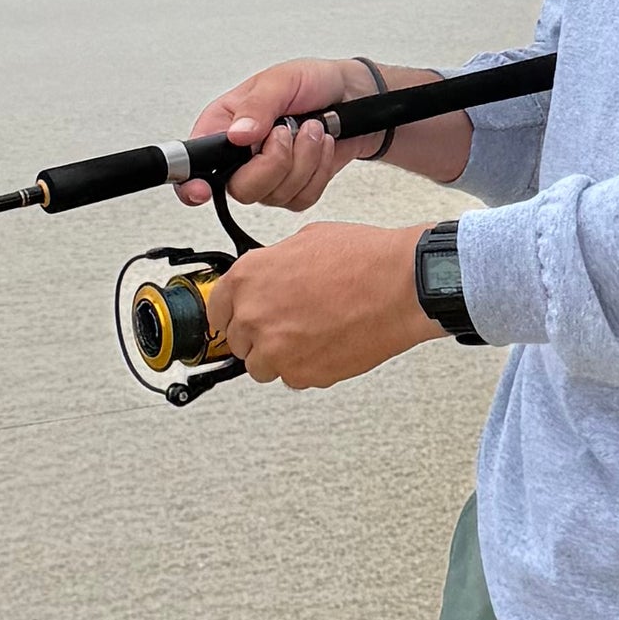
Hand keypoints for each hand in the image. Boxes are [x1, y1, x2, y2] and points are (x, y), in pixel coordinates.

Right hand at [185, 56, 381, 210]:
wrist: (354, 95)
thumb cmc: (311, 81)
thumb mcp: (281, 80)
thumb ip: (257, 106)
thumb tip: (236, 135)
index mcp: (223, 125)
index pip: (193, 163)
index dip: (190, 184)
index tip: (200, 191)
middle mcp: (241, 155)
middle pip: (240, 189)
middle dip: (274, 163)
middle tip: (288, 131)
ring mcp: (267, 176)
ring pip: (275, 194)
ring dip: (304, 159)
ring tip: (312, 129)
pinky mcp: (294, 188)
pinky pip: (301, 198)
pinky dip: (319, 171)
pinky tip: (321, 147)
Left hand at [199, 222, 434, 393]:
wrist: (401, 286)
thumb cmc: (364, 260)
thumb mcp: (305, 241)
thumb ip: (275, 265)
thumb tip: (270, 278)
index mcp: (248, 278)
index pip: (217, 311)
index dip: (231, 315)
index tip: (237, 321)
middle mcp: (255, 316)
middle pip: (239, 342)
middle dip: (261, 334)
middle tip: (289, 323)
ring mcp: (277, 349)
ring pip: (263, 366)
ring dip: (281, 355)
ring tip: (312, 334)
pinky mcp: (303, 374)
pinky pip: (294, 378)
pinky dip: (308, 366)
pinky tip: (329, 343)